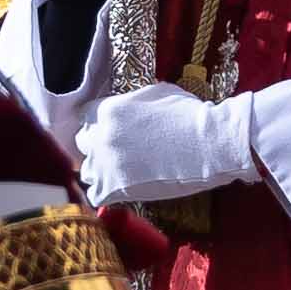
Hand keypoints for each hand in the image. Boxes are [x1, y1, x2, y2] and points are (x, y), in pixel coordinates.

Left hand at [77, 85, 258, 207]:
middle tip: (116, 152)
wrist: (207, 144)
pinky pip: (95, 195)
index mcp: (108, 110)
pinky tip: (118, 191)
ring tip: (119, 173)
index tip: (109, 132)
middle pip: (83, 144)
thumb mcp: (156, 94)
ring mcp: (106, 164)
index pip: (86, 118)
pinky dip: (104, 194)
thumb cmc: (189, 116)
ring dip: (100, 171)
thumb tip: (128, 107)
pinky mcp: (114, 189)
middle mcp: (101, 136)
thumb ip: (131, 102)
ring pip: (87, 170)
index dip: (99, 125)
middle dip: (97, 146)